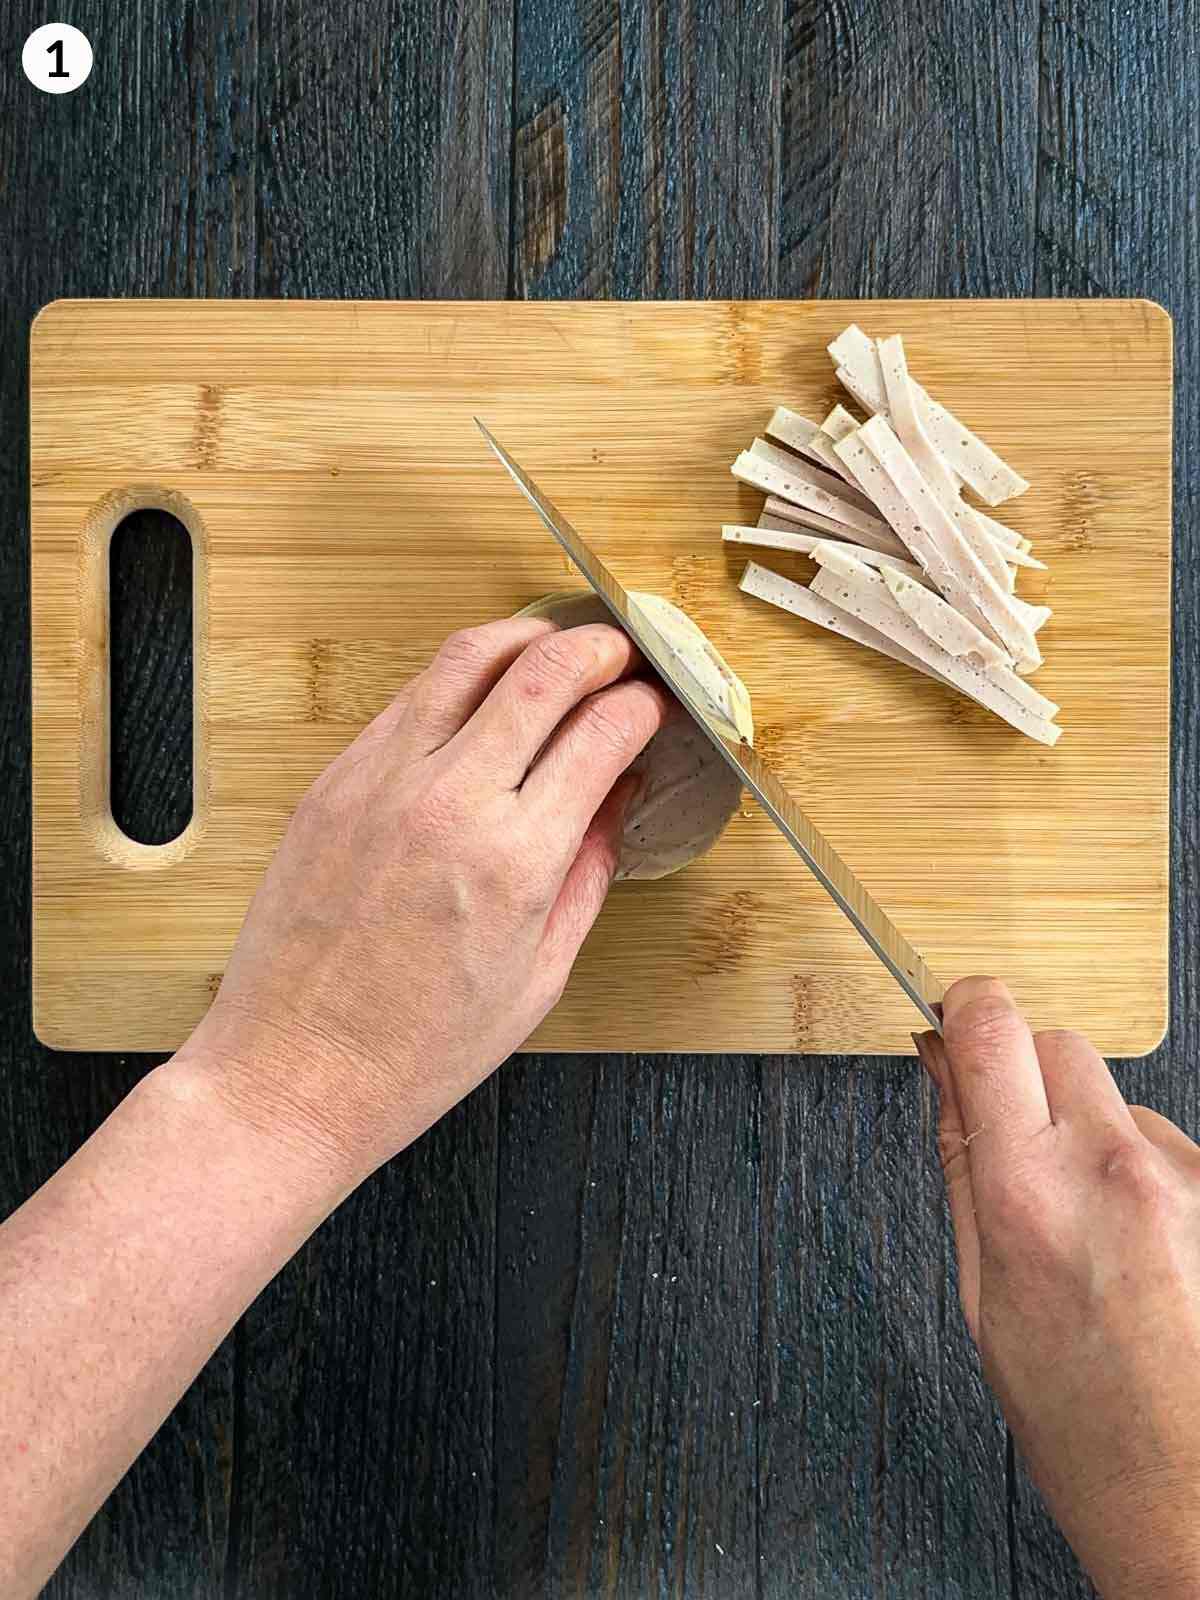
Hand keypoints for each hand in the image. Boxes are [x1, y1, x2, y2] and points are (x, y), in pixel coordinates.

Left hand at [181, 615, 668, 1182]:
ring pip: (465, 659)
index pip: (602, 733)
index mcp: (515, 861)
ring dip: (523, 639)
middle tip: (619, 652)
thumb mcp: (538, 977)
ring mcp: (381, 783)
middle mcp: (448, 803)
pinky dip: (455, 681)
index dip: (643, 706)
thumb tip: (620, 798)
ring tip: (552, 647)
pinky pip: (405, 700)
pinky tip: (478, 698)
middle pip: (542, 671)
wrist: (296, 1072)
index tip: (654, 707)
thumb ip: (589, 873)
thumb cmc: (417, 1049)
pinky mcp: (332, 783)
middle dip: (597, 648)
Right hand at [916, 979, 1199, 1599]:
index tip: (950, 1020)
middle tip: (1012, 1139)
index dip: (963, 1008)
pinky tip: (1139, 1250)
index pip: (991, 1026)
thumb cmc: (1081, 1419)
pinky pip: (1166, 1148)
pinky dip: (1141, 1177)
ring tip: (1087, 1232)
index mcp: (1029, 1192)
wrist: (1189, 1496)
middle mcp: (1115, 1169)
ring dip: (1087, 1135)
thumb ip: (963, 1163)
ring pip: (1114, 1100)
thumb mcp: (980, 1293)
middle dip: (1021, 1070)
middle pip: (1055, 1044)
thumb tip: (943, 1074)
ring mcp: (1187, 1180)